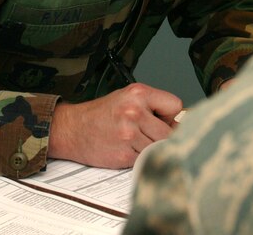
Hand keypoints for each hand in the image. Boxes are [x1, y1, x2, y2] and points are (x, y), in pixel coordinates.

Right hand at [48, 83, 182, 168]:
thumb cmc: (101, 114)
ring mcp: (129, 134)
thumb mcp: (127, 98)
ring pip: (158, 147)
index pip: (175, 106)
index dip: (171, 116)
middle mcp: (134, 112)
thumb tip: (180, 121)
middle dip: (161, 135)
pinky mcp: (124, 154)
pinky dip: (138, 157)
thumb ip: (153, 105)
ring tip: (132, 140)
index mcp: (138, 94)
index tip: (164, 121)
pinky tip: (126, 149)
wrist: (72, 129)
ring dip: (149, 148)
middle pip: (170, 132)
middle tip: (146, 134)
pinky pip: (145, 159)